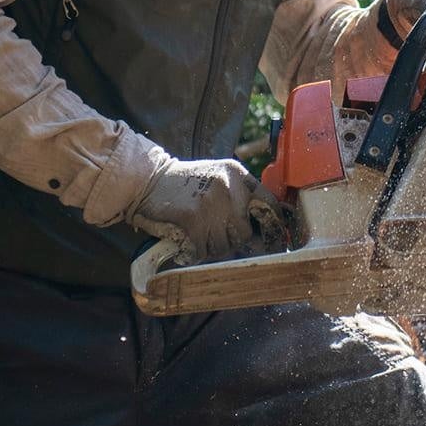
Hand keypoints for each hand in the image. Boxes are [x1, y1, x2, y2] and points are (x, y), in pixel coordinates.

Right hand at [126, 156, 286, 265]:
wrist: (148, 179)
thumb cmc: (185, 184)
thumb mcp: (218, 177)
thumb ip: (240, 196)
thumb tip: (264, 231)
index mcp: (237, 174)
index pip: (269, 204)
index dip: (274, 227)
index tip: (276, 242)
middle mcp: (229, 187)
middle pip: (246, 233)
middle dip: (233, 242)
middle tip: (216, 236)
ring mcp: (212, 204)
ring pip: (225, 246)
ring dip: (212, 248)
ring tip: (199, 233)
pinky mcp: (194, 220)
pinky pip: (205, 251)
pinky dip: (196, 251)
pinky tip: (188, 238)